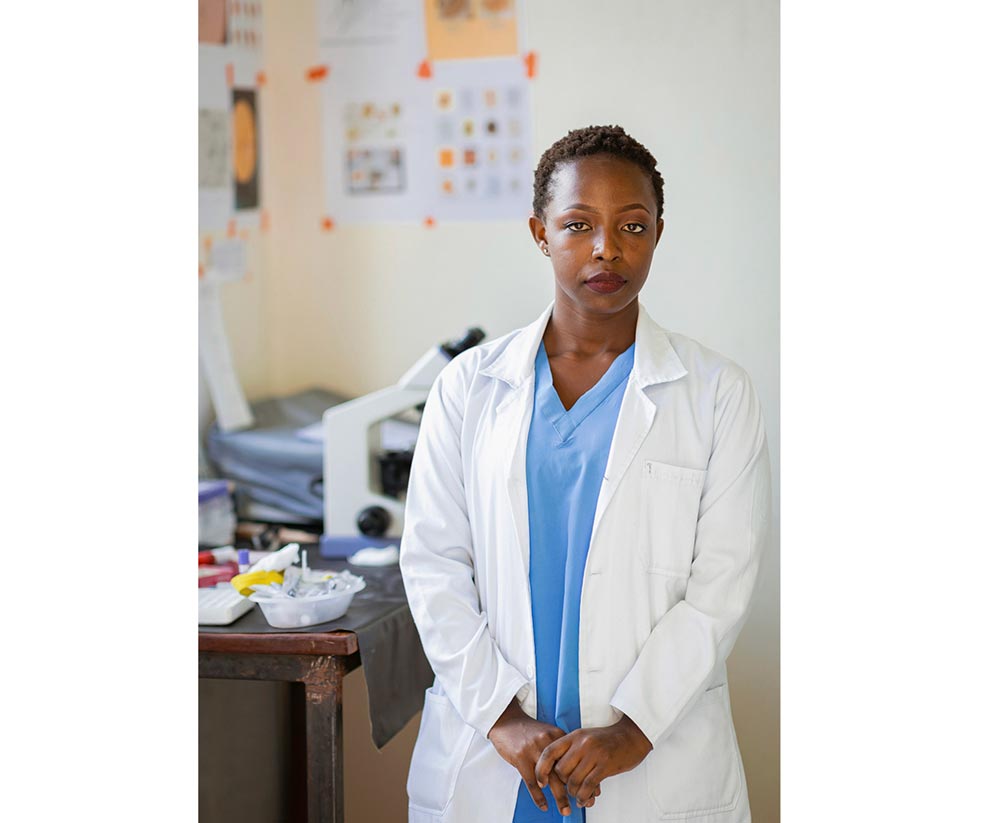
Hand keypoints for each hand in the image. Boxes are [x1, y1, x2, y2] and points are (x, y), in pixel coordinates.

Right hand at [487, 698, 592, 814]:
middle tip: (583, 804)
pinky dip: (538, 797)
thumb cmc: (529, 731)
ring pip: (550, 779)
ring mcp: (534, 750)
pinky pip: (531, 782)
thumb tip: (578, 769)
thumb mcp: (549, 734)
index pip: (575, 760)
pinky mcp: (520, 757)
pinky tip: (543, 806)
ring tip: (566, 810)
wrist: (507, 722)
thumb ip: (562, 749)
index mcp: (558, 736)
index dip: (584, 777)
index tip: (592, 791)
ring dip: (559, 797)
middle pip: (565, 771)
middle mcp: (548, 742)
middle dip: (575, 790)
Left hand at [535, 713, 652, 807]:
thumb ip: (571, 749)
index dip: (542, 769)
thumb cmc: (607, 739)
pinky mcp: (605, 765)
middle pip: (561, 770)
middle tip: (569, 788)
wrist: (631, 736)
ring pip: (573, 781)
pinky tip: (585, 799)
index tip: (541, 782)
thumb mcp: (585, 738)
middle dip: (563, 784)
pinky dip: (584, 796)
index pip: (549, 752)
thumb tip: (556, 770)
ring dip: (574, 793)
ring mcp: (594, 754)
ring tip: (578, 796)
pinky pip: (588, 786)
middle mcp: (582, 744)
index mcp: (574, 736)